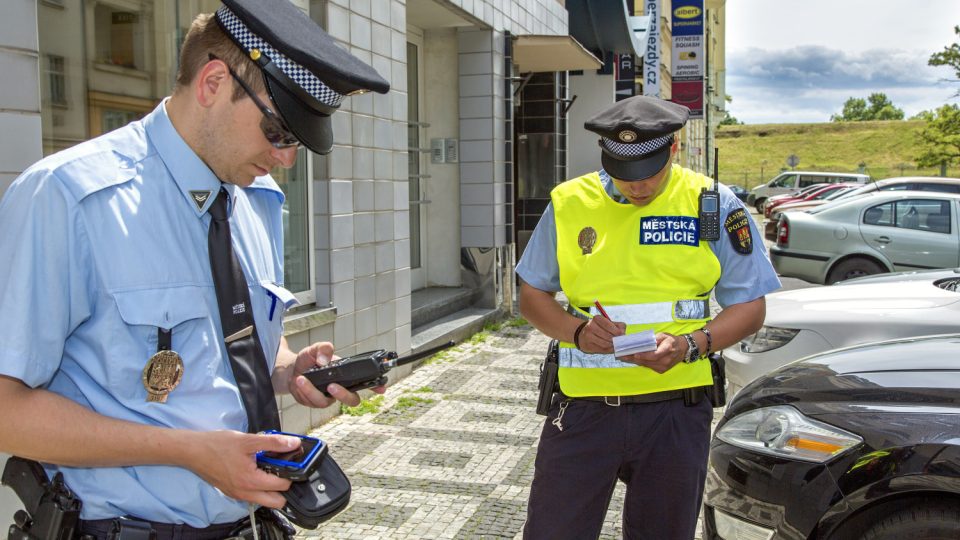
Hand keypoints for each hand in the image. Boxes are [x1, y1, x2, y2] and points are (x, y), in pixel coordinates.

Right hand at [182, 430, 296, 507]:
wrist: (193, 451)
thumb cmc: (217, 445)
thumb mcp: (248, 440)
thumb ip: (273, 443)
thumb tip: (293, 443)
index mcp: (251, 481)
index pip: (283, 485)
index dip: (292, 473)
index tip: (292, 461)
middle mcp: (245, 493)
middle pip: (277, 501)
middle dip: (284, 486)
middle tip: (282, 468)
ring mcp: (238, 495)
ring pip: (265, 500)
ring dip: (272, 488)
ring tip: (269, 467)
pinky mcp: (233, 492)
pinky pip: (253, 496)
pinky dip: (259, 486)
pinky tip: (256, 468)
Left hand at [286, 342, 385, 407]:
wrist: (292, 370)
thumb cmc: (309, 360)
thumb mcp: (315, 348)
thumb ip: (322, 348)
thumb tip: (325, 360)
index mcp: (346, 375)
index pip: (365, 382)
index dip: (376, 386)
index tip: (381, 387)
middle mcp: (340, 388)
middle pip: (352, 400)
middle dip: (344, 395)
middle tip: (332, 386)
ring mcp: (328, 397)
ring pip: (327, 402)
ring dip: (313, 391)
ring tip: (302, 379)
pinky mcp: (315, 402)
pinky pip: (313, 402)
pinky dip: (304, 391)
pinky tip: (299, 381)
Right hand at [577, 316, 625, 353]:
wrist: (582, 334)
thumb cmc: (599, 328)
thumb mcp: (608, 323)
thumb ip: (618, 326)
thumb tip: (623, 334)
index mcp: (597, 318)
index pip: (609, 326)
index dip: (617, 332)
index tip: (621, 335)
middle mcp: (591, 326)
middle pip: (608, 336)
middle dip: (616, 340)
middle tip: (620, 342)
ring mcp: (588, 336)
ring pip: (605, 344)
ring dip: (613, 346)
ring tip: (615, 345)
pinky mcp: (587, 346)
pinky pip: (601, 350)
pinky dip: (608, 350)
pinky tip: (610, 348)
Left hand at [620, 332, 686, 372]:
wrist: (683, 349)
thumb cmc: (671, 340)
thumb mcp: (664, 335)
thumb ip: (654, 339)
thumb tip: (642, 341)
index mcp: (668, 349)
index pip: (655, 355)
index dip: (644, 355)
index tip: (635, 354)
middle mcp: (666, 360)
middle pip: (648, 361)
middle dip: (634, 358)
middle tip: (622, 355)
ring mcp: (664, 367)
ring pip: (646, 365)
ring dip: (634, 361)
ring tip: (623, 357)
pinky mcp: (661, 371)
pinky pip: (649, 367)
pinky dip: (640, 363)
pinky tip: (632, 360)